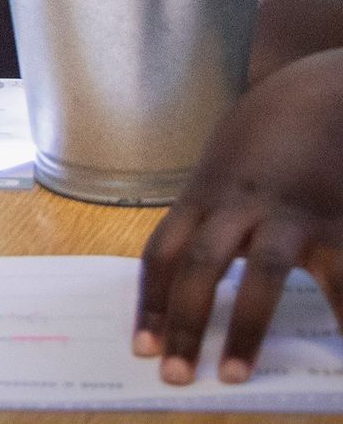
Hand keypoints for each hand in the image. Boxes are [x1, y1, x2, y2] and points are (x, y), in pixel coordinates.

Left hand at [135, 47, 342, 384]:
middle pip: (199, 267)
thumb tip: (186, 273)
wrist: (318, 91)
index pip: (162, 254)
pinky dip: (339, 318)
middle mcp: (237, 205)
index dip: (151, 302)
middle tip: (173, 374)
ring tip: (233, 375)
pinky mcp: (334, 221)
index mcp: (202, 196)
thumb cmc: (263, 137)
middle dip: (184, 322)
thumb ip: (207, 216)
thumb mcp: (221, 170)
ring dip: (245, 329)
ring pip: (261, 276)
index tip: (142, 346)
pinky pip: (338, 278)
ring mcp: (288, 212)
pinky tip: (336, 352)